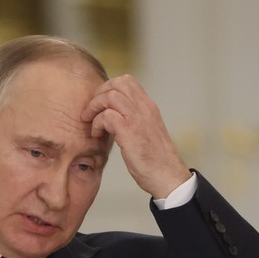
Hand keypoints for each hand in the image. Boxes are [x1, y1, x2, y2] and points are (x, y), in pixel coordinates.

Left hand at [81, 75, 191, 198]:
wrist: (168, 176)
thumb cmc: (155, 160)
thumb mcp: (146, 132)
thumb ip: (134, 120)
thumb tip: (114, 116)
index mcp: (148, 107)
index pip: (127, 81)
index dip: (108, 88)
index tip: (100, 105)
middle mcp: (144, 108)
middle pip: (117, 83)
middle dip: (99, 94)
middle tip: (91, 112)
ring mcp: (138, 119)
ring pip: (110, 96)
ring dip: (94, 108)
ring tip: (91, 123)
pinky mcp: (130, 132)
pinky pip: (107, 116)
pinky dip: (97, 123)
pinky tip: (97, 135)